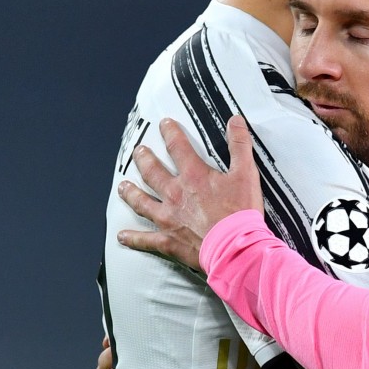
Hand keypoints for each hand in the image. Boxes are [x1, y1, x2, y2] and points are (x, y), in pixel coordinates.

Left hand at [117, 116, 263, 267]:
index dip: (171, 132)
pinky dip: (133, 238)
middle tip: (138, 152)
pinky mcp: (168, 241)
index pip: (178, 147)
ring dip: (131, 193)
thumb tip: (235, 121)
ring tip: (123, 187)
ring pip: (142, 202)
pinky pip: (145, 239)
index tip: (164, 124)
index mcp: (193, 176)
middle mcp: (175, 194)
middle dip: (144, 159)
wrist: (235, 247)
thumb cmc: (240, 212)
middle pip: (153, 172)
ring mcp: (168, 218)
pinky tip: (122, 236)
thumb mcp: (246, 173)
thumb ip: (240, 145)